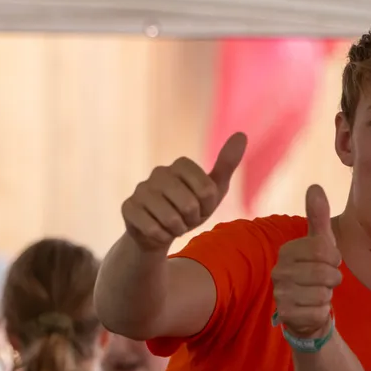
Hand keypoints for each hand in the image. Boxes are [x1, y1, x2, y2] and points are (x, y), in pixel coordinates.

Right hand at [121, 133, 246, 250]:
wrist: (162, 231)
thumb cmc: (192, 208)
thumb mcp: (214, 189)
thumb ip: (227, 163)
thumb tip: (242, 134)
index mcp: (181, 165)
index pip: (207, 189)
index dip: (208, 205)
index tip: (203, 206)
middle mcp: (159, 172)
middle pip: (189, 204)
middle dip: (193, 219)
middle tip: (187, 218)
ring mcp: (141, 189)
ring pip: (170, 218)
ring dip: (178, 228)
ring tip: (174, 224)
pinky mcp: (128, 207)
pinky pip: (152, 229)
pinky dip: (162, 236)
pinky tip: (159, 231)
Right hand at [272, 185, 342, 338]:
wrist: (308, 311)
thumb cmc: (316, 272)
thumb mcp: (322, 244)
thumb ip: (318, 217)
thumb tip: (314, 186)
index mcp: (287, 251)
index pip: (323, 249)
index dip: (334, 258)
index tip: (331, 262)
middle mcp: (279, 271)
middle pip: (324, 272)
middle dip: (333, 278)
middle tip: (326, 280)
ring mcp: (281, 294)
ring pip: (322, 293)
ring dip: (327, 295)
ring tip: (318, 293)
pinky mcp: (287, 315)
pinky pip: (318, 311)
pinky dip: (322, 311)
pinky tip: (313, 309)